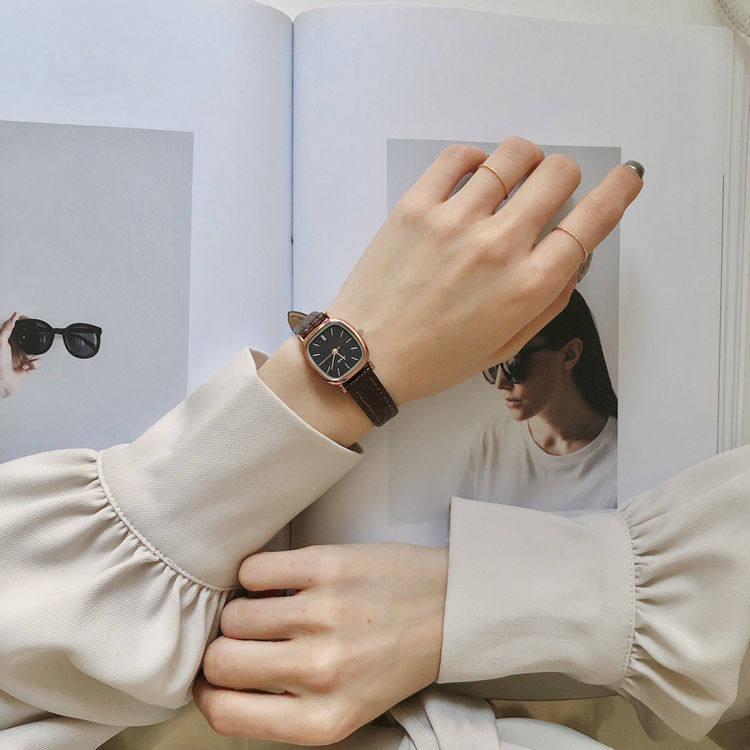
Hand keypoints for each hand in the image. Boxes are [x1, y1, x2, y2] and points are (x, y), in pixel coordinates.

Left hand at [0, 312, 40, 398]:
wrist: (2, 384)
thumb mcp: (1, 342)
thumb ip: (7, 328)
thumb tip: (14, 315)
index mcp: (6, 341)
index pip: (17, 329)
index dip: (24, 324)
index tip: (29, 321)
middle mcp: (14, 348)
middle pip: (29, 339)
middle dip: (33, 342)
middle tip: (34, 342)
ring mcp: (21, 357)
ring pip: (35, 351)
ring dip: (34, 356)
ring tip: (28, 359)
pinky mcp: (27, 366)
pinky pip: (37, 363)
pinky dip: (35, 364)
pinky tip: (27, 366)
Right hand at [194, 542, 447, 743]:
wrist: (448, 608)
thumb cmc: (393, 659)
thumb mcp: (345, 710)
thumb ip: (285, 710)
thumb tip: (220, 686)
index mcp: (321, 720)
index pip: (223, 713)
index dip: (208, 692)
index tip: (215, 676)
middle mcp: (317, 671)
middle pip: (219, 660)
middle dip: (225, 650)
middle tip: (248, 639)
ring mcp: (321, 614)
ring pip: (234, 614)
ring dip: (245, 611)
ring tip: (274, 609)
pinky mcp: (327, 566)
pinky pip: (253, 569)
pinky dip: (258, 574)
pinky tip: (283, 581)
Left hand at [327, 138, 641, 403]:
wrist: (366, 356)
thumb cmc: (436, 358)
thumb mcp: (507, 344)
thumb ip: (548, 300)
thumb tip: (571, 255)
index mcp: (527, 286)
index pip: (591, 222)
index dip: (618, 192)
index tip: (627, 177)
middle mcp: (498, 246)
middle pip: (558, 175)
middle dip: (564, 177)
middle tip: (549, 191)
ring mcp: (455, 220)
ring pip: (514, 154)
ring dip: (525, 161)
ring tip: (511, 180)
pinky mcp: (416, 205)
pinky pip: (460, 156)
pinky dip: (475, 160)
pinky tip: (472, 181)